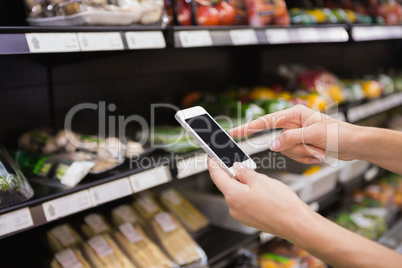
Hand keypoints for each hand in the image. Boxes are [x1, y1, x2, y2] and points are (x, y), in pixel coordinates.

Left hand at [207, 157, 312, 238]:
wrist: (296, 224)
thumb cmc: (281, 204)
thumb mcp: (261, 180)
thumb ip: (245, 172)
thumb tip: (237, 168)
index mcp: (233, 195)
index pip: (216, 176)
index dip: (213, 164)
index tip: (211, 157)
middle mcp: (234, 207)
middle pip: (227, 185)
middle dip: (233, 174)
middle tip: (242, 165)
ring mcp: (242, 215)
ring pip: (237, 194)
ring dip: (243, 184)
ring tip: (259, 180)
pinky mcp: (250, 219)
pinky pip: (244, 203)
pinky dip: (249, 194)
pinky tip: (262, 192)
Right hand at [229, 105, 358, 163]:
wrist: (355, 145)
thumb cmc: (339, 133)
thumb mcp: (313, 135)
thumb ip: (289, 139)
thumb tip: (273, 145)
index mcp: (294, 114)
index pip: (265, 121)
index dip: (248, 128)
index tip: (233, 132)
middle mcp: (293, 124)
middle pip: (279, 142)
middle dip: (296, 148)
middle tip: (313, 146)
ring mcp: (297, 136)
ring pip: (287, 152)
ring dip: (304, 154)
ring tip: (320, 149)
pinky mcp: (302, 146)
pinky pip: (295, 157)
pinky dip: (308, 158)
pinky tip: (319, 153)